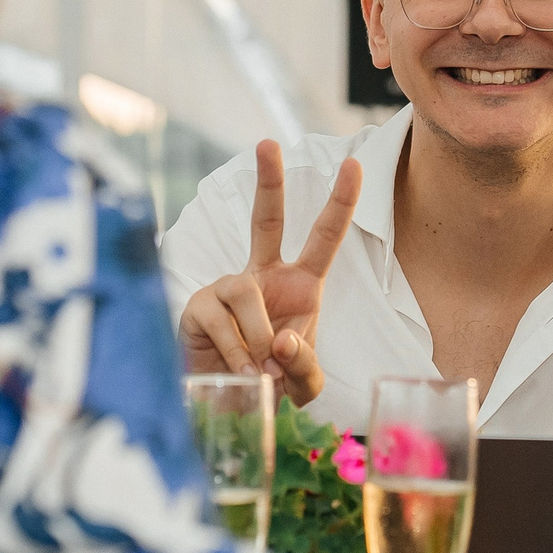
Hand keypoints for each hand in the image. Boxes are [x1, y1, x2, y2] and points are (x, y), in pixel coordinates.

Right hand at [177, 141, 361, 406]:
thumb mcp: (304, 385)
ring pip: (246, 291)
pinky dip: (236, 353)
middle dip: (269, 180)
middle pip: (266, 220)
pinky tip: (239, 372)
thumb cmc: (269, 386)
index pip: (323, 237)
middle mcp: (262, 276)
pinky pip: (221, 321)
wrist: (227, 410)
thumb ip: (305, 366)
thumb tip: (281, 341)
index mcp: (299, 285)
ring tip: (260, 370)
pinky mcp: (198, 307)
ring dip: (259, 337)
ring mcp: (227, 288)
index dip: (339, 202)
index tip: (354, 165)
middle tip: (268, 142)